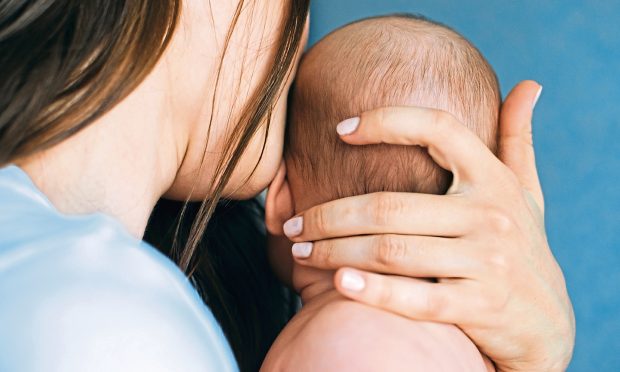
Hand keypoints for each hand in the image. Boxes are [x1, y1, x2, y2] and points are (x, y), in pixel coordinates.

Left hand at [282, 81, 574, 370]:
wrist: (546, 322)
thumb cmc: (521, 246)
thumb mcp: (526, 190)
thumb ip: (518, 138)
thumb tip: (529, 84)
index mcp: (493, 178)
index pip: (438, 129)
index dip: (388, 121)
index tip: (340, 129)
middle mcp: (490, 214)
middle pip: (389, 206)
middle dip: (329, 216)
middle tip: (294, 225)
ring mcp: (486, 261)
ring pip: (391, 250)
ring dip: (334, 251)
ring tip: (300, 251)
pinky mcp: (478, 306)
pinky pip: (414, 298)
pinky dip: (372, 290)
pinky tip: (338, 283)